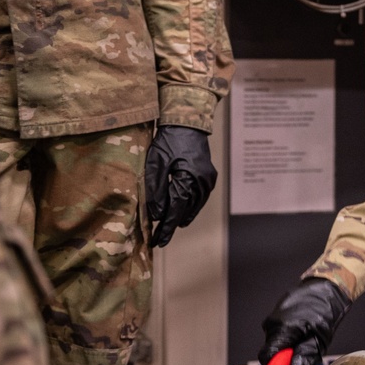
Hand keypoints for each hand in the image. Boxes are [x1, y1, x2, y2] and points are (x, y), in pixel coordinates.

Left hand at [145, 125, 216, 247]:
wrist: (187, 123)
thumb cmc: (169, 140)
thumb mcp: (156, 163)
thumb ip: (156, 190)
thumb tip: (157, 215)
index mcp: (189, 179)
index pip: (176, 210)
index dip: (166, 227)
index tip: (158, 241)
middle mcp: (202, 183)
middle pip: (187, 211)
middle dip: (172, 224)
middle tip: (159, 238)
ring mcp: (208, 180)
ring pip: (195, 207)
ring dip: (182, 217)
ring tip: (170, 227)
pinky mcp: (208, 177)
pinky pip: (200, 198)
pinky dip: (190, 207)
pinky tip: (183, 212)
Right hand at [260, 278, 350, 364]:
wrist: (325, 288)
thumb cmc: (326, 314)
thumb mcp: (319, 342)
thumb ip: (304, 359)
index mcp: (284, 329)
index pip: (266, 357)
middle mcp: (273, 322)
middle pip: (270, 350)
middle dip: (283, 356)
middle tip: (301, 351)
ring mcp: (272, 316)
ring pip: (274, 340)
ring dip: (287, 344)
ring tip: (304, 335)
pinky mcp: (274, 314)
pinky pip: (277, 331)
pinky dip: (287, 334)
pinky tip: (300, 327)